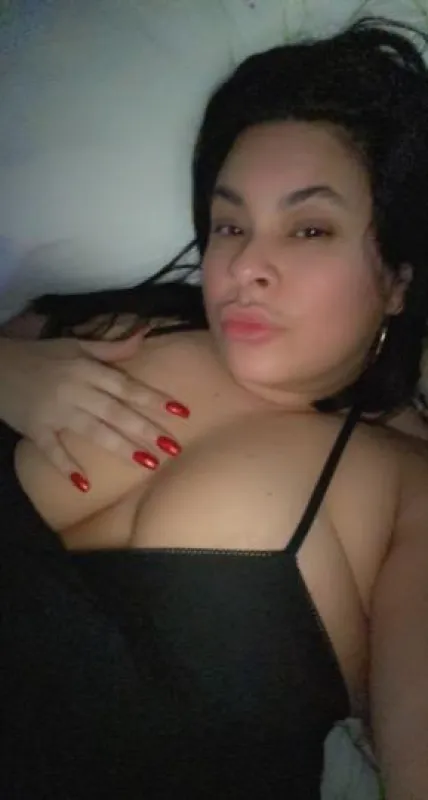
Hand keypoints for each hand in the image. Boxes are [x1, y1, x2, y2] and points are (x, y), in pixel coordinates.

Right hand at [0, 331, 188, 480]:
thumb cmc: (39, 355)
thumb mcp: (75, 345)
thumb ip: (111, 347)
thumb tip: (145, 336)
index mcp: (87, 369)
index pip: (126, 386)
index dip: (153, 398)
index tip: (180, 412)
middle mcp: (76, 390)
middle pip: (116, 411)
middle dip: (145, 429)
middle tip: (172, 447)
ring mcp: (55, 411)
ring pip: (93, 431)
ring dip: (120, 446)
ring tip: (147, 462)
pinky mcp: (35, 429)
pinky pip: (52, 450)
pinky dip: (66, 466)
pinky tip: (84, 484)